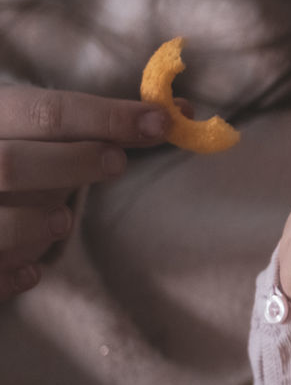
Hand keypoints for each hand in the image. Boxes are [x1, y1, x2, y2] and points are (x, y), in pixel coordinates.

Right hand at [0, 85, 171, 299]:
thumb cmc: (21, 161)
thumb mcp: (48, 138)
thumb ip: (106, 128)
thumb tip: (180, 110)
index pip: (44, 112)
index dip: (106, 117)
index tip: (161, 121)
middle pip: (12, 164)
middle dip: (73, 164)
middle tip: (117, 164)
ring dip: (35, 223)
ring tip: (61, 221)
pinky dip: (14, 274)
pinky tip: (33, 271)